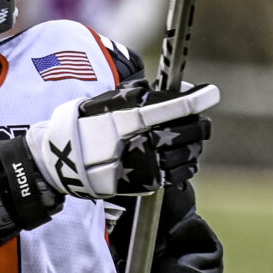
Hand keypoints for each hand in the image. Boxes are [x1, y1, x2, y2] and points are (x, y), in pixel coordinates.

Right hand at [21, 80, 218, 199]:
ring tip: (194, 137)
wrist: (61, 164)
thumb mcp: (102, 102)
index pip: (172, 107)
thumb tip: (160, 88)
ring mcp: (145, 165)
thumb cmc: (81, 126)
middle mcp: (141, 143)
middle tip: (201, 118)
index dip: (195, 99)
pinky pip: (179, 174)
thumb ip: (133, 95)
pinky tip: (188, 157)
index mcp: (131, 119)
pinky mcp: (146, 183)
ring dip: (195, 143)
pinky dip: (188, 164)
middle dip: (199, 123)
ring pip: (187, 153)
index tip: (211, 92)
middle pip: (187, 131)